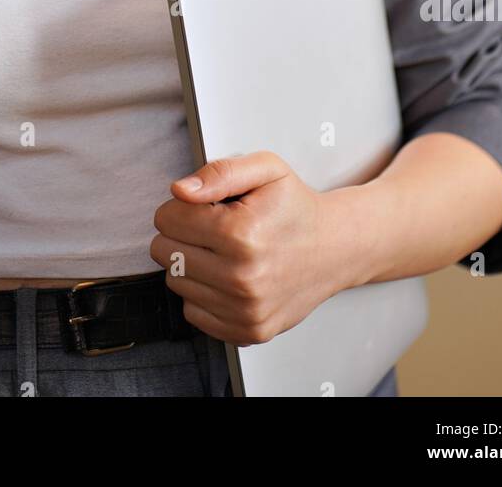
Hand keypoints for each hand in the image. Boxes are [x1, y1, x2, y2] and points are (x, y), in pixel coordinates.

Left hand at [149, 151, 370, 346]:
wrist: (335, 248)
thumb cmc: (296, 207)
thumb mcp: (266, 170)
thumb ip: (220, 172)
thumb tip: (181, 191)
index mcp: (241, 234)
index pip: (166, 220)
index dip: (180, 207)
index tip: (203, 207)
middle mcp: (242, 278)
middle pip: (165, 253)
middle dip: (181, 234)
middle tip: (211, 228)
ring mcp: (245, 309)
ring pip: (176, 283)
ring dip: (191, 264)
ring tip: (223, 251)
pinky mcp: (247, 330)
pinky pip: (193, 313)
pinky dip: (203, 294)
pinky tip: (227, 276)